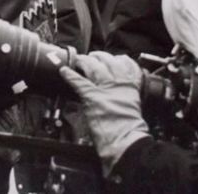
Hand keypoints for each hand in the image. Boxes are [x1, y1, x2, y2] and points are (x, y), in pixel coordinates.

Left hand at [60, 51, 149, 175]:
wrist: (126, 141)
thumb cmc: (130, 130)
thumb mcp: (133, 108)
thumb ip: (125, 98)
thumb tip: (116, 96)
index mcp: (131, 87)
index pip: (127, 64)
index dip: (118, 59)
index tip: (114, 57)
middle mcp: (118, 84)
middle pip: (108, 61)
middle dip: (99, 57)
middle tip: (93, 57)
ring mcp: (105, 89)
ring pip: (94, 67)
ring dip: (85, 61)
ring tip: (79, 59)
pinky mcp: (92, 96)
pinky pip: (78, 81)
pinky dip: (69, 75)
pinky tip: (63, 71)